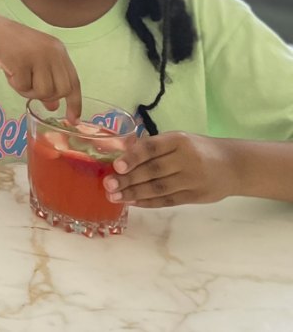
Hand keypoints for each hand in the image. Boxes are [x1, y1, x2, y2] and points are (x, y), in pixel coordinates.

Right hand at [0, 13, 81, 117]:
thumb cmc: (9, 46)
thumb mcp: (34, 62)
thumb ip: (47, 80)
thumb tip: (54, 106)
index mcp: (58, 50)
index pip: (74, 81)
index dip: (75, 102)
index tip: (73, 120)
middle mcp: (52, 52)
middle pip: (61, 90)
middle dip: (46, 96)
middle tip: (29, 88)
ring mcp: (38, 56)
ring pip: (44, 91)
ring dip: (28, 91)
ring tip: (17, 77)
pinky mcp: (21, 61)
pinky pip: (24, 87)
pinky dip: (15, 85)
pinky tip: (8, 71)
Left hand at [103, 132, 238, 206]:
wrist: (233, 165)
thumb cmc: (196, 149)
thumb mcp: (178, 140)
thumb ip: (153, 145)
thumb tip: (120, 151)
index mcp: (179, 140)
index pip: (152, 147)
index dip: (133, 157)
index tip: (116, 166)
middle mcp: (187, 159)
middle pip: (153, 171)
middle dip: (128, 179)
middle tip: (108, 184)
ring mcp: (193, 179)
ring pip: (159, 188)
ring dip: (134, 193)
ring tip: (114, 196)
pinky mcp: (196, 196)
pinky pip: (168, 201)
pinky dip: (148, 202)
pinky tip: (132, 202)